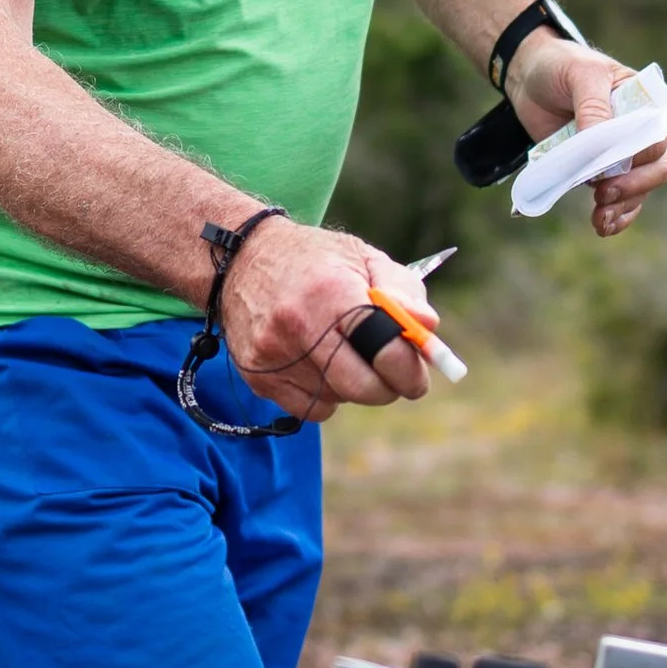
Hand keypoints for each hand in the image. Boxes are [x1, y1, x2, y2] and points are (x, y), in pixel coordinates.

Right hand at [214, 219, 440, 422]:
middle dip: (387, 386)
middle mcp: (297, 325)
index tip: (418, 374)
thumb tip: (428, 327)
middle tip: (392, 373)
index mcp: (331, 291)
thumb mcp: (362, 258)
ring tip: (340, 350)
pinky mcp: (257, 377)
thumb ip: (402, 291)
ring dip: (351, 385)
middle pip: (363, 387)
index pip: (384, 348)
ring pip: (339, 399)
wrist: (239, 260)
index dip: (410, 368)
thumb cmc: (314, 260)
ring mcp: (273, 355)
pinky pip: (311, 409)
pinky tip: (316, 363)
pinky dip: (323, 394)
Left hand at [505, 36, 666, 237]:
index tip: (612, 167)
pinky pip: (619, 199)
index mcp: (645, 103)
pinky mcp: (598, 170)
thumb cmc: (561, 66)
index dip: (640, 156)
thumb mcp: (579, 76)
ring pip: (639, 188)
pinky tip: (603, 226)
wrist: (528, 76)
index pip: (656, 135)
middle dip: (633, 187)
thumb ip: (593, 108)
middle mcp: (639, 131)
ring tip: (599, 221)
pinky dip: (616, 215)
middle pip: (655, 167)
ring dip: (623, 207)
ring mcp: (619, 154)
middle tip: (603, 196)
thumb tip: (601, 146)